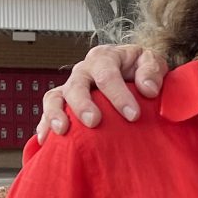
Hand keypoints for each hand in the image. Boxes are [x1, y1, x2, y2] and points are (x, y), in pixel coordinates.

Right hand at [37, 44, 166, 141]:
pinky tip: (46, 140)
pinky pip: (49, 111)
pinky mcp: (63, 102)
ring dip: (56, 114)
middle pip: (77, 85)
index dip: (119, 95)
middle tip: (94, 122)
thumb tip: (147, 89)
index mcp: (105, 57)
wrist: (132, 72)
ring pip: (55, 96)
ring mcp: (71, 86)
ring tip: (62, 131)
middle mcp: (84, 70)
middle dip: (83, 104)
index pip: (108, 74)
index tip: (133, 115)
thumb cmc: (140, 68)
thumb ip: (152, 71)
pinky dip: (45, 124)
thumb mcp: (152, 62)